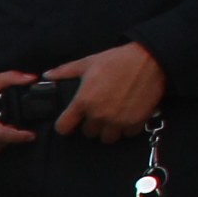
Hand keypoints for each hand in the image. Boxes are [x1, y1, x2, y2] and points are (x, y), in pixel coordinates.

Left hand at [51, 41, 165, 142]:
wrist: (151, 59)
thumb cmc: (117, 59)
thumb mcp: (88, 62)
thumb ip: (65, 71)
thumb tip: (46, 76)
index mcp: (83, 101)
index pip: (64, 127)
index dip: (65, 125)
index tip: (70, 122)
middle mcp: (99, 114)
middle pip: (88, 133)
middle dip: (92, 124)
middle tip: (99, 113)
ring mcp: (118, 120)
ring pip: (107, 137)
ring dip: (109, 130)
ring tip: (113, 118)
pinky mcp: (136, 122)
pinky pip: (127, 134)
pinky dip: (127, 128)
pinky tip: (128, 116)